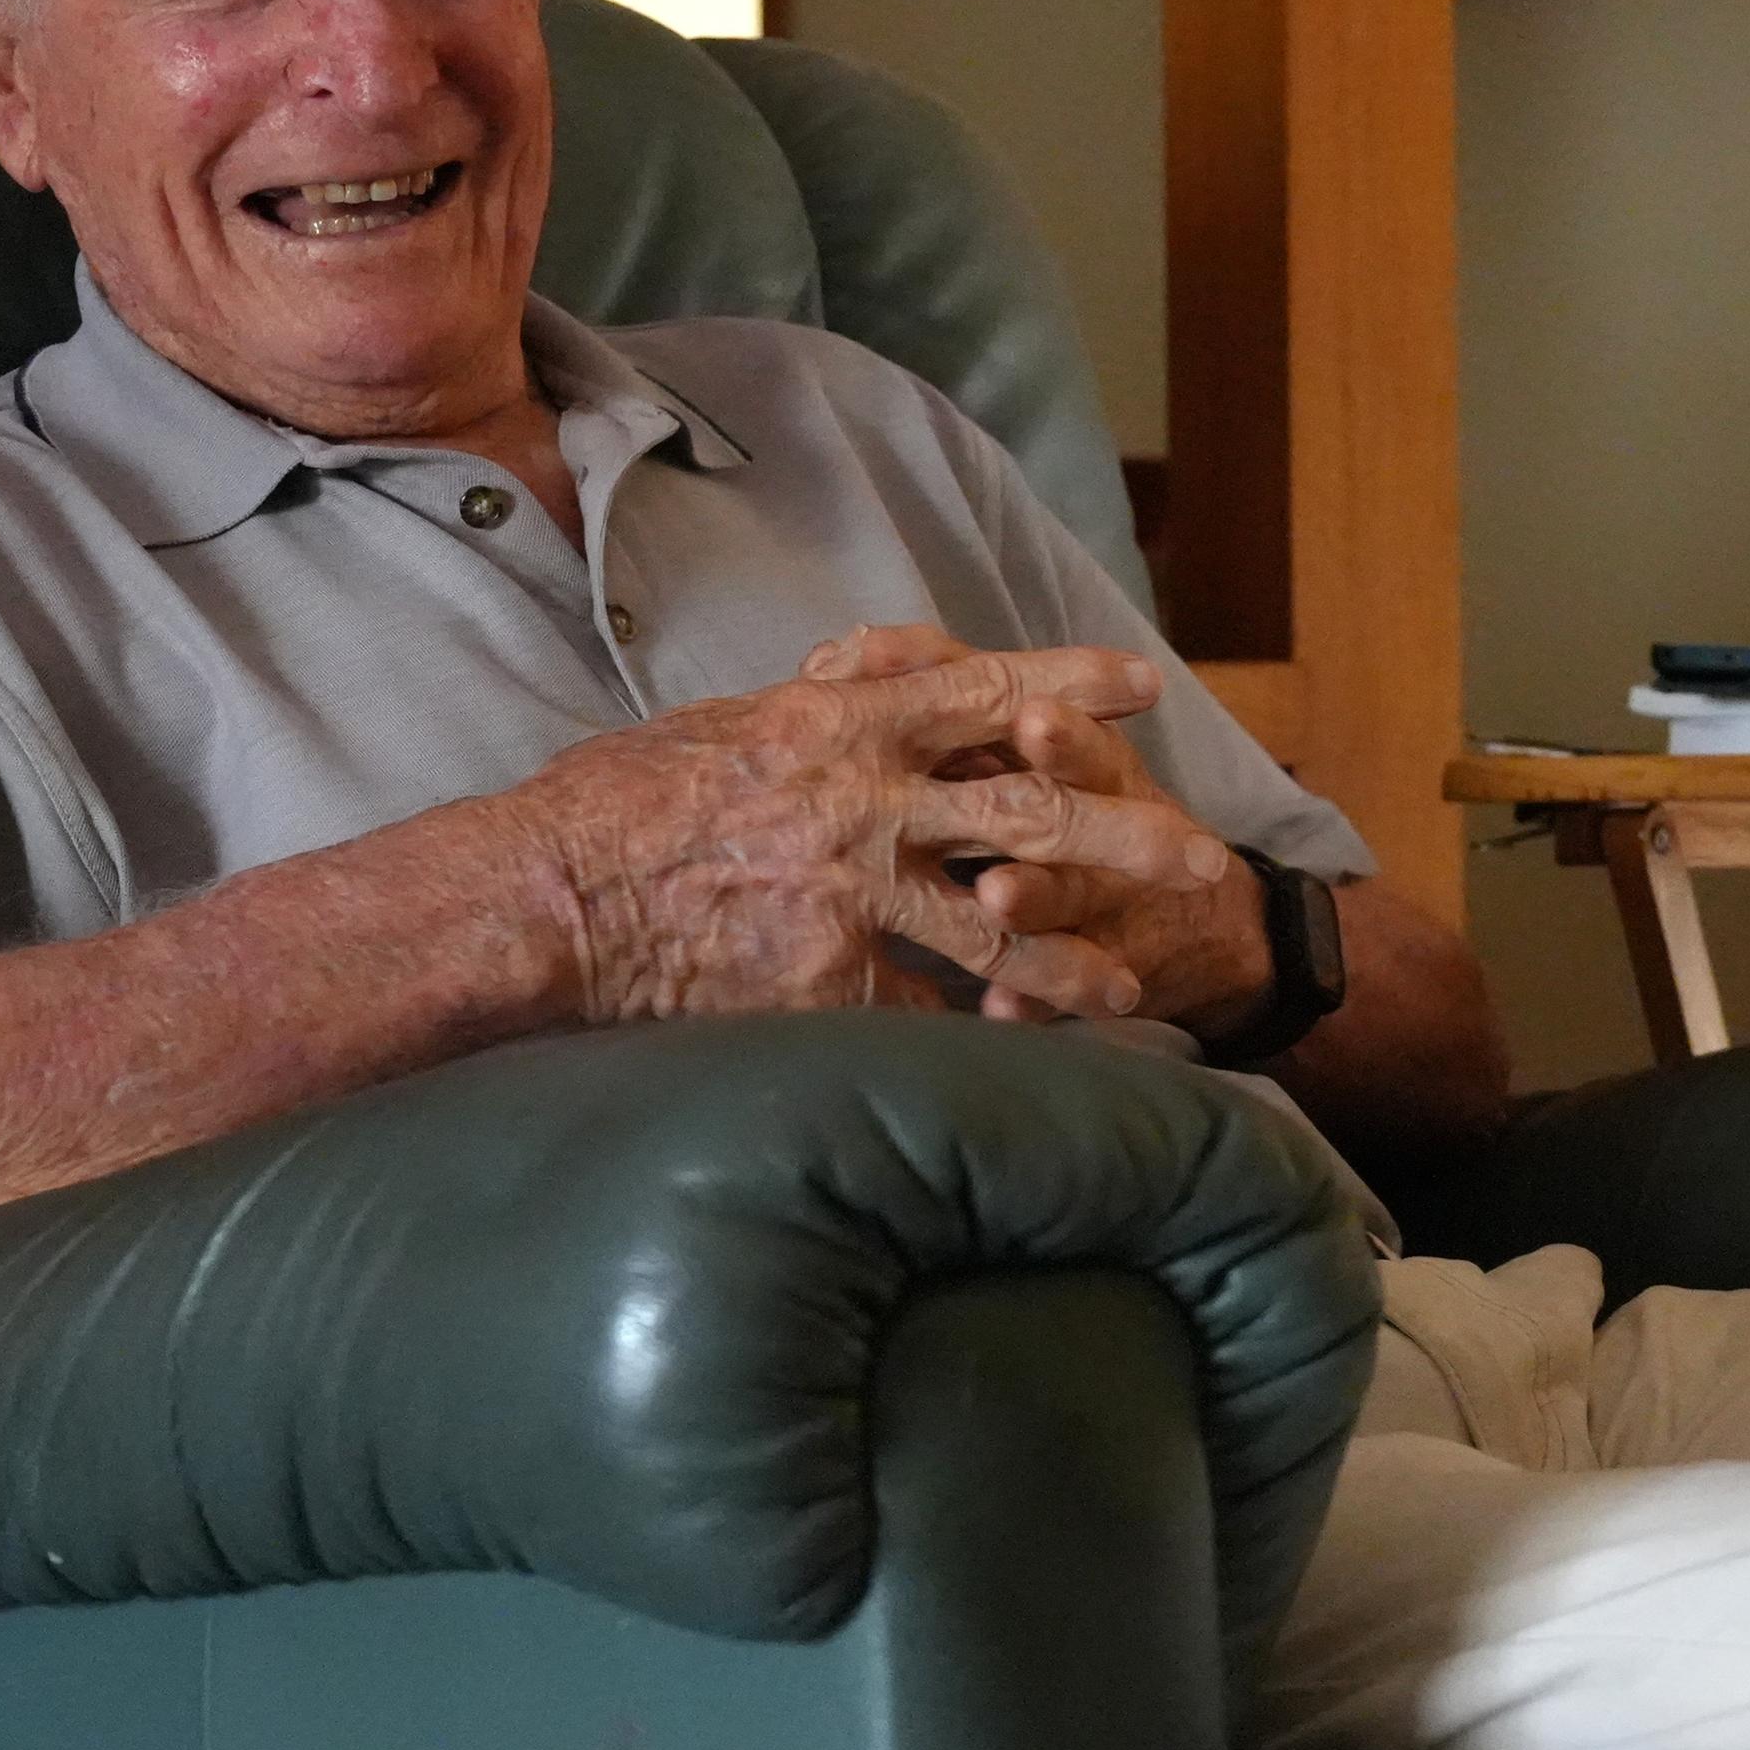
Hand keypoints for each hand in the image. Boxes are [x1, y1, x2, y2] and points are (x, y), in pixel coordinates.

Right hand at [495, 635, 1230, 1024]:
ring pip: (999, 933)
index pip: (982, 689)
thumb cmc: (610, 808)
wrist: (547, 897)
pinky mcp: (825, 984)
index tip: (1144, 689)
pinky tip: (1020, 1074)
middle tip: (1202, 858)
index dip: (1071, 686)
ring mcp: (852, 895)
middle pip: (1028, 812)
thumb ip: (805, 709)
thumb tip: (859, 675)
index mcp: (836, 721)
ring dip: (1077, 964)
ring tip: (1138, 991)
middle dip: (1126, 836)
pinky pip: (920, 1022)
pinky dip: (971, 1050)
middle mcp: (863, 801)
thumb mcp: (718, 725)